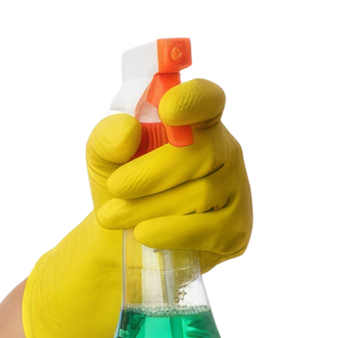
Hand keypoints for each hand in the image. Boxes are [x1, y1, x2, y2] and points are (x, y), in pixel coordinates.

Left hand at [93, 77, 253, 275]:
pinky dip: (169, 231)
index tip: (166, 110)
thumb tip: (128, 132)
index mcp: (196, 123)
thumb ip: (107, 138)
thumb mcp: (102, 157)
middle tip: (116, 186)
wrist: (118, 238)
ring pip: (201, 193)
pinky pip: (208, 229)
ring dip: (148, 206)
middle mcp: (224, 151)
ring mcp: (235, 191)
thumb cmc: (119, 185)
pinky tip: (142, 233)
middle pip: (203, 152)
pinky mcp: (234, 229)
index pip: (208, 99)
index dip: (192, 101)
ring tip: (113, 215)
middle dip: (152, 172)